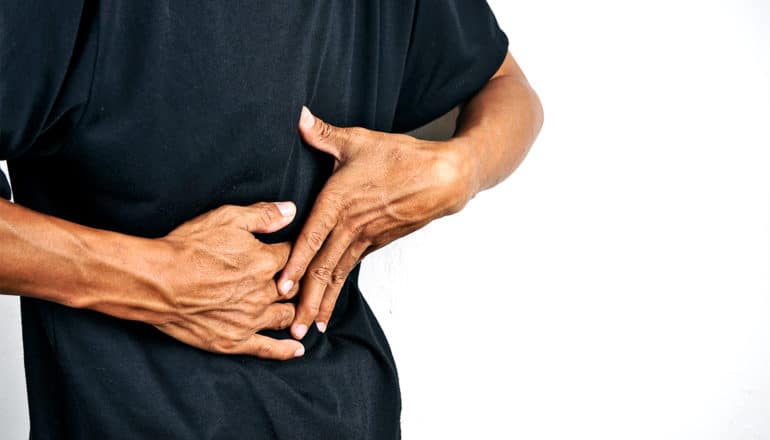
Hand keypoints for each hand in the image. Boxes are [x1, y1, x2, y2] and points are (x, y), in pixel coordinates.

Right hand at [151, 201, 304, 359]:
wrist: (156, 282)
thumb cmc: (188, 247)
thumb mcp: (226, 218)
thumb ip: (263, 215)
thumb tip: (292, 211)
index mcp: (266, 261)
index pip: (294, 255)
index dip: (295, 252)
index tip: (293, 251)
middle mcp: (264, 292)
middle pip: (294, 287)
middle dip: (297, 282)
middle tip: (298, 279)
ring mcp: (251, 319)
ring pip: (286, 315)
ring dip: (294, 310)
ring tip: (298, 309)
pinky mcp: (235, 340)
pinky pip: (268, 349)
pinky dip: (286, 350)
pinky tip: (298, 350)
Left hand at [277, 106, 472, 338]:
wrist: (445, 178)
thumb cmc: (402, 157)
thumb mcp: (359, 140)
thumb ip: (323, 133)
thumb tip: (296, 115)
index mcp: (339, 201)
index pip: (312, 237)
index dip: (294, 263)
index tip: (281, 287)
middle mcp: (350, 225)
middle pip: (324, 267)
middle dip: (307, 301)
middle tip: (292, 329)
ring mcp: (366, 237)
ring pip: (339, 274)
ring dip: (324, 302)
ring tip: (311, 328)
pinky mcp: (378, 241)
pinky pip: (352, 267)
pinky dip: (340, 287)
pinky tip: (331, 302)